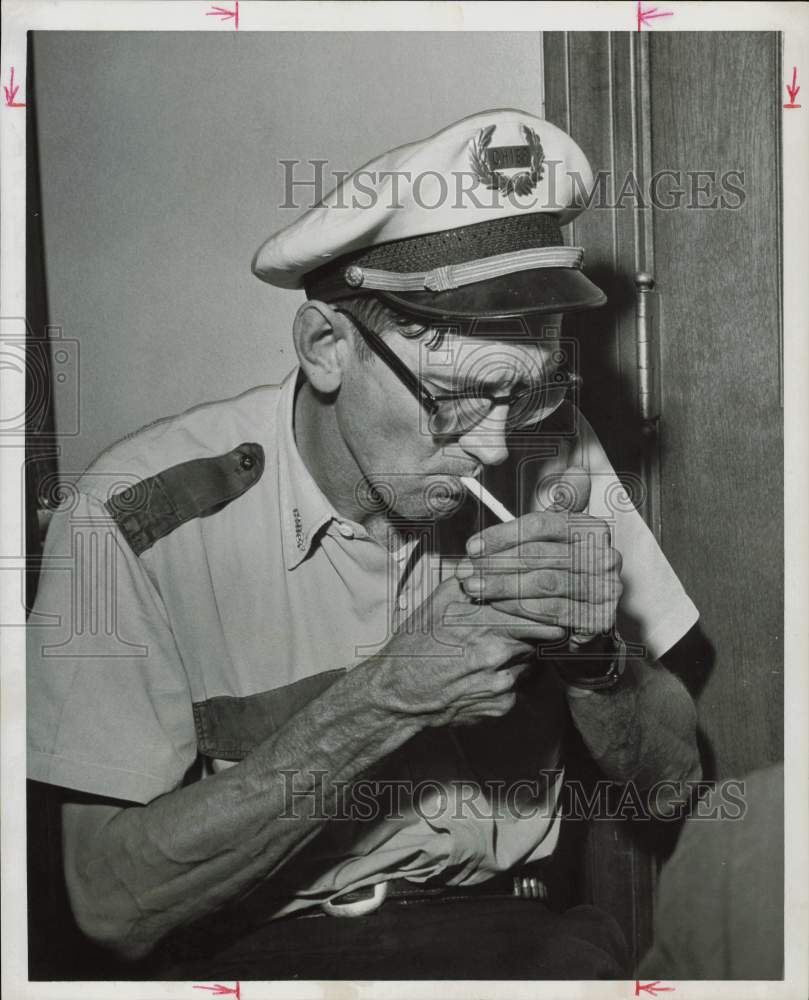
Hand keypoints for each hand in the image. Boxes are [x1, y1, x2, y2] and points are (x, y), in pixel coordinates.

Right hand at [374, 575, 567, 727]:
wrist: (398, 695)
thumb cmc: (414, 646)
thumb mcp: (434, 604)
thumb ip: (465, 580)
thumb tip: (483, 560)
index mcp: (484, 624)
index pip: (537, 613)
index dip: (544, 609)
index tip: (546, 605)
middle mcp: (498, 654)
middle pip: (539, 637)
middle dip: (533, 630)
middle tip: (520, 625)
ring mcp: (502, 683)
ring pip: (528, 661)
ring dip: (516, 654)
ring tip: (488, 651)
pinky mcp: (501, 706)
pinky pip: (516, 686)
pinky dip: (504, 678)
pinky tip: (480, 674)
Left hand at [454, 466, 622, 643]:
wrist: (587, 612)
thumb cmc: (566, 567)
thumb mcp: (563, 534)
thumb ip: (565, 505)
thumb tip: (576, 472)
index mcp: (593, 528)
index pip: (540, 525)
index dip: (502, 536)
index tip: (472, 547)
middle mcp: (605, 556)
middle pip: (538, 555)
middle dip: (495, 564)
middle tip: (465, 571)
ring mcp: (606, 588)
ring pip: (543, 584)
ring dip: (502, 587)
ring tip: (475, 588)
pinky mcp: (599, 618)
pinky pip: (552, 611)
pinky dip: (521, 609)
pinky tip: (498, 605)